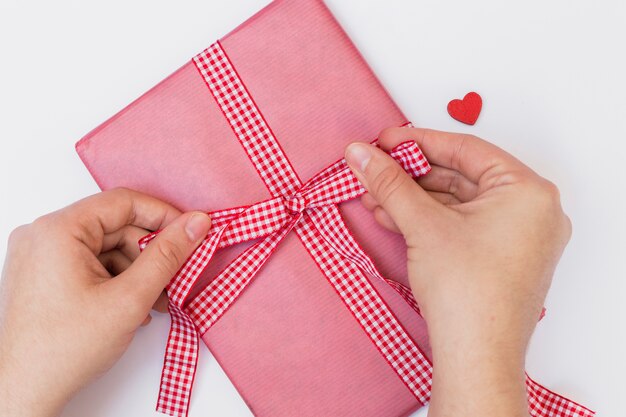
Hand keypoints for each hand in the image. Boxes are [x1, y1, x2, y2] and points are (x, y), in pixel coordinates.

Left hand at [0, 189, 210, 416]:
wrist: (24, 393)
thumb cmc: (63, 349)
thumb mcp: (129, 298)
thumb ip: (168, 255)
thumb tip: (195, 224)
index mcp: (58, 230)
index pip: (123, 203)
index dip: (163, 216)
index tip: (190, 234)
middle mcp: (44, 236)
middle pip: (116, 227)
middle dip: (150, 253)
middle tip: (177, 277)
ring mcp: (41, 256)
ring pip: (107, 248)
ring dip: (137, 271)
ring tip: (156, 301)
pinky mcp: (44, 275)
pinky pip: (91, 263)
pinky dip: (117, 280)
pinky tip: (133, 304)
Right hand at [345, 128, 570, 416]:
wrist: (476, 358)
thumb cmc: (467, 292)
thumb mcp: (423, 224)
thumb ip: (390, 182)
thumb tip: (360, 153)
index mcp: (528, 191)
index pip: (465, 150)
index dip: (418, 142)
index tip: (384, 140)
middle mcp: (532, 210)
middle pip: (460, 177)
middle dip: (410, 176)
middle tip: (375, 169)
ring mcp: (519, 237)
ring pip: (457, 204)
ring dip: (413, 200)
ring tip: (375, 197)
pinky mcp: (503, 258)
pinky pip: (462, 226)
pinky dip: (428, 221)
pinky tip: (393, 217)